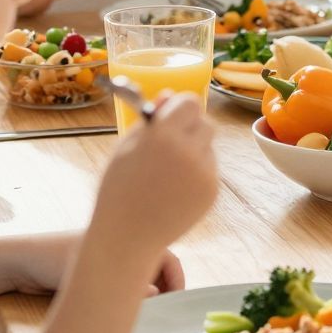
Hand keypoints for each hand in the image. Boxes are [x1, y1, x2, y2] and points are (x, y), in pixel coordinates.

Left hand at [0, 233, 182, 296]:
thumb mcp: (87, 276)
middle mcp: (119, 244)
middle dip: (165, 287)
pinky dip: (129, 292)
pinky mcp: (93, 270)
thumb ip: (121, 287)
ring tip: (145, 311)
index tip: (176, 302)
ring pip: (139, 273)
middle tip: (163, 310)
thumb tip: (155, 295)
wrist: (14, 262)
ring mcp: (107, 257)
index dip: (177, 279)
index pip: (166, 257)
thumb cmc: (48, 262)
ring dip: (146, 291)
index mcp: (123, 237)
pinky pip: (122, 279)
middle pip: (156, 265)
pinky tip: (122, 308)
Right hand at [89, 92, 217, 260]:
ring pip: (208, 146)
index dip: (179, 108)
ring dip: (194, 151)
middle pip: (205, 123)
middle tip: (169, 144)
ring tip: (167, 172)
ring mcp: (204, 173)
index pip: (190, 103)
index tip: (170, 116)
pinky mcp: (212, 191)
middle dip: (189, 129)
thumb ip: (151, 119)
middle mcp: (188, 151)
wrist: (126, 236)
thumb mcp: (126, 147)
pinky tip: (174, 189)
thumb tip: (170, 95)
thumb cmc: (119, 188)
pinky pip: (209, 169)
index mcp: (162, 136)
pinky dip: (196, 173)